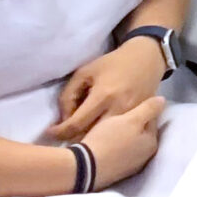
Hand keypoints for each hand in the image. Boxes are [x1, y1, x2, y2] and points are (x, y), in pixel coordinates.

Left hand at [49, 39, 166, 141]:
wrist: (147, 58)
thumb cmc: (112, 63)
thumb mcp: (84, 72)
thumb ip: (68, 95)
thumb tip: (64, 119)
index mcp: (103, 96)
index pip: (76, 123)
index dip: (59, 131)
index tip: (50, 133)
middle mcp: (118, 109)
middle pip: (91, 136)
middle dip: (74, 138)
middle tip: (64, 135)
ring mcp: (131, 116)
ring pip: (105, 138)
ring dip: (89, 138)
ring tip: (80, 133)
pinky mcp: (141, 118)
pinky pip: (119, 133)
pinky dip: (105, 135)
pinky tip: (98, 131)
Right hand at [77, 97, 165, 189]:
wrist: (84, 167)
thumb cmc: (109, 139)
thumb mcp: (131, 119)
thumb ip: (149, 109)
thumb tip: (162, 100)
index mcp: (151, 143)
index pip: (151, 120)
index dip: (140, 109)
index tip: (128, 102)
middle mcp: (145, 157)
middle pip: (140, 132)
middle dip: (131, 123)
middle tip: (114, 115)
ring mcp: (130, 167)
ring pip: (128, 143)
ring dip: (121, 135)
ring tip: (106, 127)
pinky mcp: (115, 172)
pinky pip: (117, 153)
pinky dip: (113, 146)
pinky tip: (102, 141)